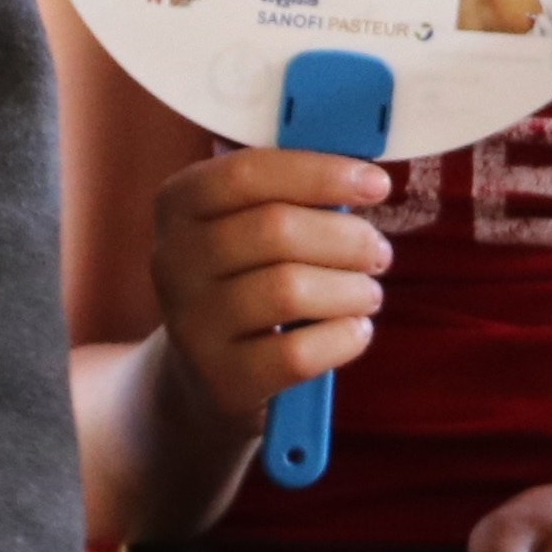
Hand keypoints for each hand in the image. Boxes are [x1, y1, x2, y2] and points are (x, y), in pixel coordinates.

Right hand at [141, 146, 395, 418]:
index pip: (247, 172)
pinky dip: (343, 337)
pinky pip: (299, 353)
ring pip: (290, 290)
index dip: (319, 173)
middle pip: (276, 230)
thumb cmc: (245, 282)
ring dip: (351, 289)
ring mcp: (193, 324)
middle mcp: (173, 261)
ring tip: (367, 294)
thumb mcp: (245, 227)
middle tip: (378, 252)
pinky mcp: (223, 379)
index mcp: (178, 206)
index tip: (376, 184)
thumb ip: (289, 194)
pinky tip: (354, 331)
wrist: (203, 375)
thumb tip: (360, 173)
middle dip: (347, 238)